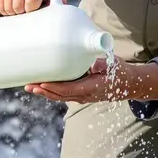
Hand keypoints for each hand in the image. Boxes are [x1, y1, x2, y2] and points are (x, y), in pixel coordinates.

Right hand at [0, 0, 67, 14]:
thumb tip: (63, 5)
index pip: (32, 3)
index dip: (32, 9)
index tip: (33, 6)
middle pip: (18, 8)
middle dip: (21, 12)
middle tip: (24, 7)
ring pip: (6, 9)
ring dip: (11, 12)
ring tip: (16, 4)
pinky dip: (1, 9)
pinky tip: (6, 2)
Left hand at [26, 57, 157, 103]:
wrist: (129, 84)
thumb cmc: (120, 72)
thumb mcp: (114, 65)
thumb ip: (102, 62)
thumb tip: (93, 61)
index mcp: (92, 88)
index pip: (69, 90)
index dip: (54, 88)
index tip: (42, 83)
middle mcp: (85, 95)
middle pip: (60, 95)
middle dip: (44, 91)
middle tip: (29, 85)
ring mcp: (82, 96)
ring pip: (60, 96)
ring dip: (44, 92)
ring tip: (30, 87)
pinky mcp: (80, 93)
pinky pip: (63, 94)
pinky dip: (51, 91)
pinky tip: (41, 85)